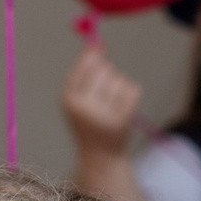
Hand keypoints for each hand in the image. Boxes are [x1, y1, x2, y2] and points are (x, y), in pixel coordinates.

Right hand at [60, 42, 140, 159]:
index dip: (94, 54)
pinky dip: (130, 94)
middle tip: (103, 86)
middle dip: (107, 71)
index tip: (100, 49)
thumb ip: (83, 70)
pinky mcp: (123, 121)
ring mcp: (104, 115)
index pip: (84, 64)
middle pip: (104, 68)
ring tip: (111, 102)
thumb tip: (98, 44)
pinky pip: (132, 90)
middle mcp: (84, 107)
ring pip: (119, 78)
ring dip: (118, 85)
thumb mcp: (78, 96)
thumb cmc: (88, 120)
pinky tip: (122, 107)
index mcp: (68, 99)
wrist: (100, 156)